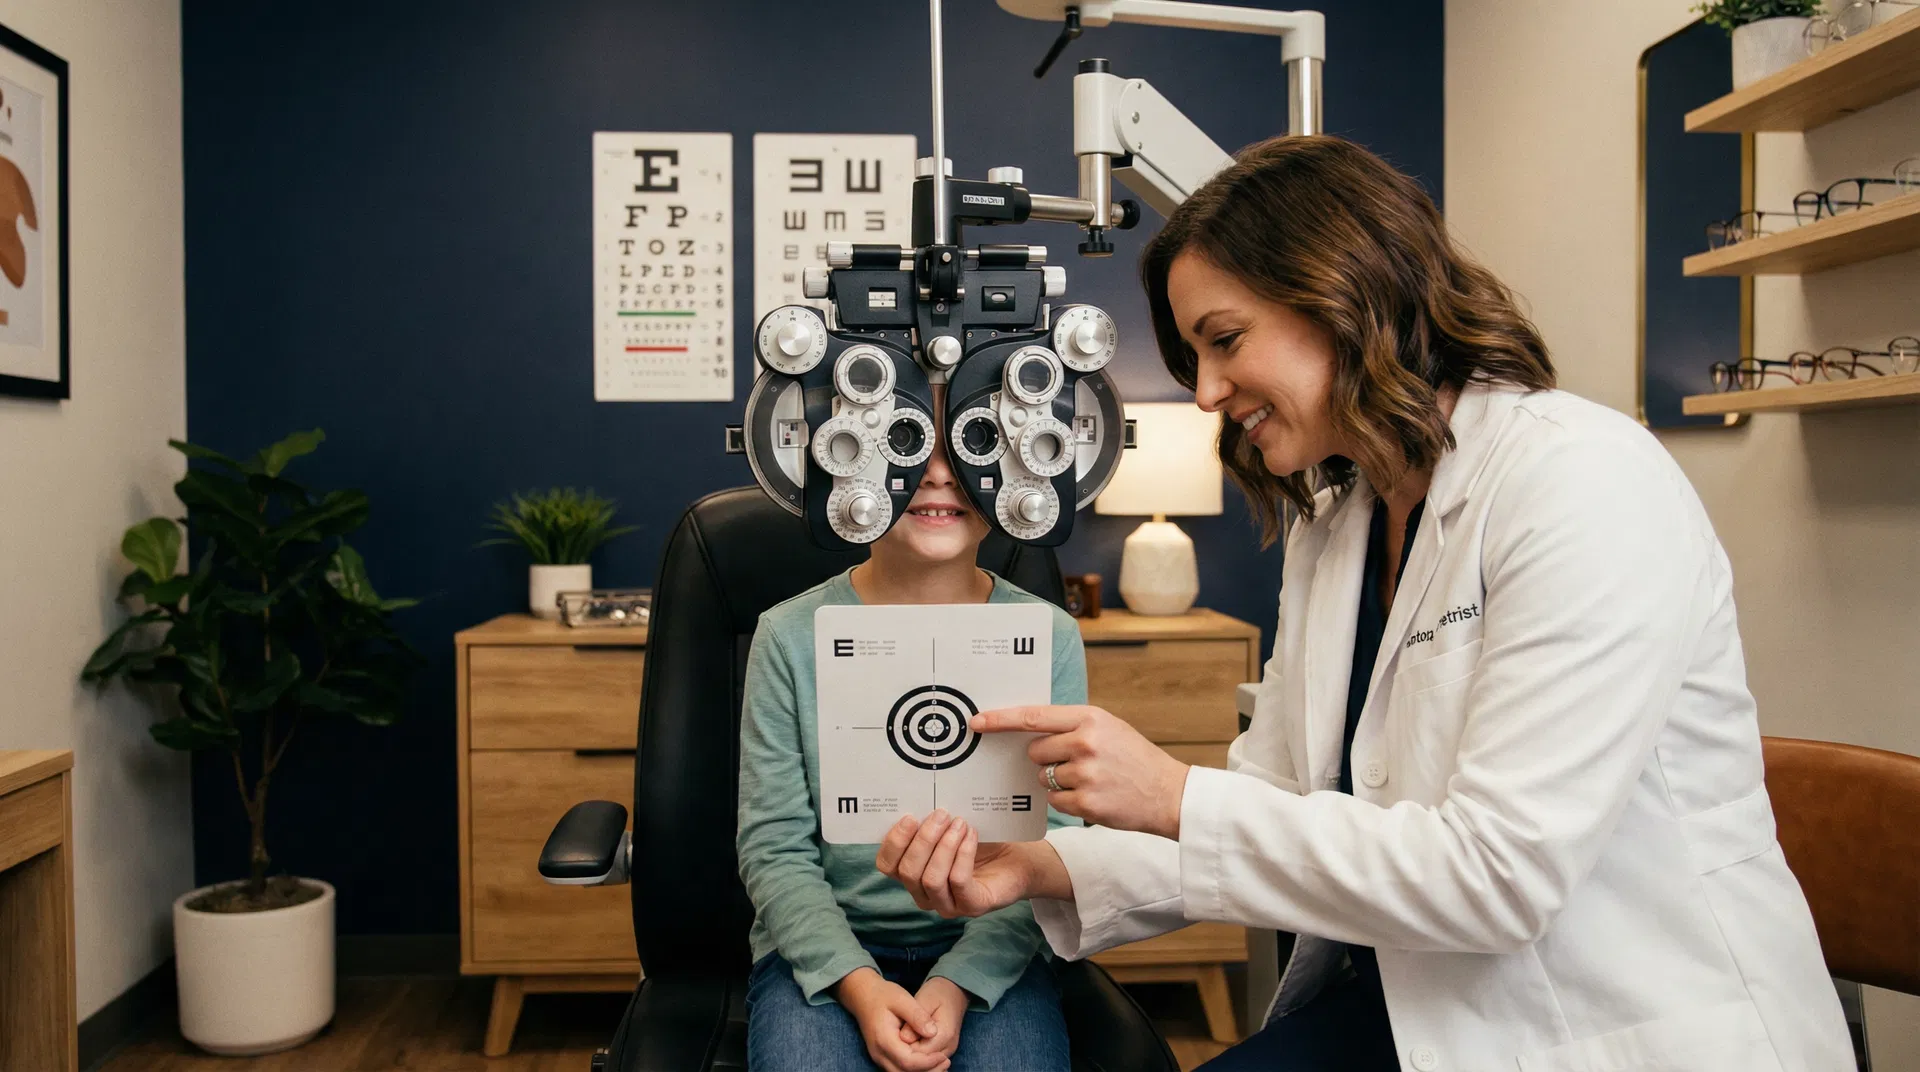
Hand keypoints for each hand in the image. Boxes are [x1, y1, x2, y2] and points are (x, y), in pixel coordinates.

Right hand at [834, 968, 948, 1071]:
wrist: (862, 996)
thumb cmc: (883, 995)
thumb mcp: (902, 998)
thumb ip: (917, 1016)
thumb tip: (933, 1033)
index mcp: (884, 1040)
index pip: (908, 1062)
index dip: (928, 1062)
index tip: (943, 1055)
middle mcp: (879, 1053)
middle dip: (927, 1071)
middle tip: (946, 1062)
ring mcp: (879, 1057)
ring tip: (941, 1064)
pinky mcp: (882, 1056)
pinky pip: (899, 1070)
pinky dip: (914, 1069)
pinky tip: (929, 1063)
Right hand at [877, 810, 1072, 918]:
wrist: (1020, 858)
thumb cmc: (981, 842)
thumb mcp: (950, 829)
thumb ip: (930, 822)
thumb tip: (918, 798)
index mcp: (913, 875)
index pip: (887, 866)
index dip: (893, 842)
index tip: (909, 816)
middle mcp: (926, 894)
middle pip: (908, 872)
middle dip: (923, 839)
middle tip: (942, 814)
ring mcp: (948, 905)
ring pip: (930, 879)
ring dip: (944, 846)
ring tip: (960, 824)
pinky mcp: (972, 906)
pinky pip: (958, 881)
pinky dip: (963, 854)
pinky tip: (972, 835)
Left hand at [903, 976, 968, 1059]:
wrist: (953, 993)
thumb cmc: (937, 993)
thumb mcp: (924, 998)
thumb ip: (914, 1018)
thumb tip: (904, 1038)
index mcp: (944, 1034)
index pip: (919, 1053)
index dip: (903, 1048)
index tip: (895, 1034)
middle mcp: (948, 1048)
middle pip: (921, 1064)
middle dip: (906, 1055)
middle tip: (896, 1037)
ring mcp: (947, 1052)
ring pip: (924, 1066)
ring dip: (910, 1057)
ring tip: (901, 1039)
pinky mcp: (943, 1053)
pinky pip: (927, 1063)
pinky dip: (915, 1057)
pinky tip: (907, 1045)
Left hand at [976, 705, 1190, 838]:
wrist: (1169, 793)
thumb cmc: (1134, 759)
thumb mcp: (1108, 728)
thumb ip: (1071, 726)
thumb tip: (1028, 730)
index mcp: (1089, 718)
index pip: (1033, 716)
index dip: (1000, 719)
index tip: (977, 721)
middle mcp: (1085, 743)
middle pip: (1034, 751)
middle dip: (1045, 759)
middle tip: (1074, 763)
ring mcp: (1085, 774)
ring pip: (1043, 778)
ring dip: (1058, 782)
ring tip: (1091, 780)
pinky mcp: (1085, 803)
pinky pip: (1054, 801)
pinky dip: (1067, 801)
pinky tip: (1093, 796)